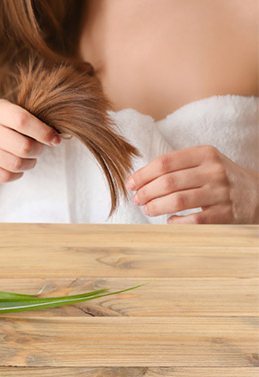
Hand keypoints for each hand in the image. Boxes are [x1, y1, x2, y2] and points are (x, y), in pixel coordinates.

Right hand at [0, 99, 60, 182]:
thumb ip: (29, 120)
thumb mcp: (8, 112)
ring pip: (16, 164)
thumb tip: (55, 138)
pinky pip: (5, 176)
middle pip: (23, 147)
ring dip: (30, 163)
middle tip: (38, 149)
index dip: (43, 132)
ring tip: (29, 158)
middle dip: (38, 150)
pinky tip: (17, 167)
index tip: (55, 140)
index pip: (23, 121)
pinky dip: (18, 174)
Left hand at [126, 145, 258, 223]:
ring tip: (147, 209)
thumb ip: (176, 166)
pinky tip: (170, 221)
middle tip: (136, 199)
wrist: (257, 194)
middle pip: (168, 182)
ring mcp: (221, 193)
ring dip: (156, 207)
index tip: (130, 184)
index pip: (164, 163)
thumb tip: (139, 179)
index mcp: (205, 154)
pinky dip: (177, 222)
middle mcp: (214, 171)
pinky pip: (194, 220)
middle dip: (146, 192)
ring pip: (178, 201)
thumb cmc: (219, 177)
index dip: (143, 174)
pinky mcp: (226, 214)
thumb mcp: (204, 162)